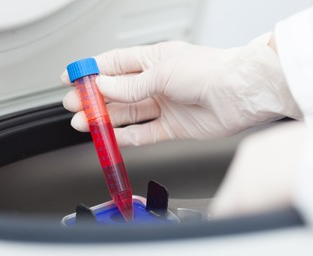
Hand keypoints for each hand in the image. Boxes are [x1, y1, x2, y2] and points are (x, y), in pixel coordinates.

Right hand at [61, 33, 301, 145]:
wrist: (240, 94)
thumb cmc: (209, 70)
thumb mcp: (162, 72)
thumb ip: (131, 85)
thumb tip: (104, 87)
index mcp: (154, 60)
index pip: (115, 64)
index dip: (91, 70)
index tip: (72, 77)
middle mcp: (157, 82)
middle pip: (117, 92)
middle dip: (94, 98)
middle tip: (74, 105)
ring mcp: (164, 105)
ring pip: (128, 113)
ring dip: (106, 118)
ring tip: (85, 123)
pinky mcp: (172, 126)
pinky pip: (144, 133)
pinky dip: (127, 136)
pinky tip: (113, 137)